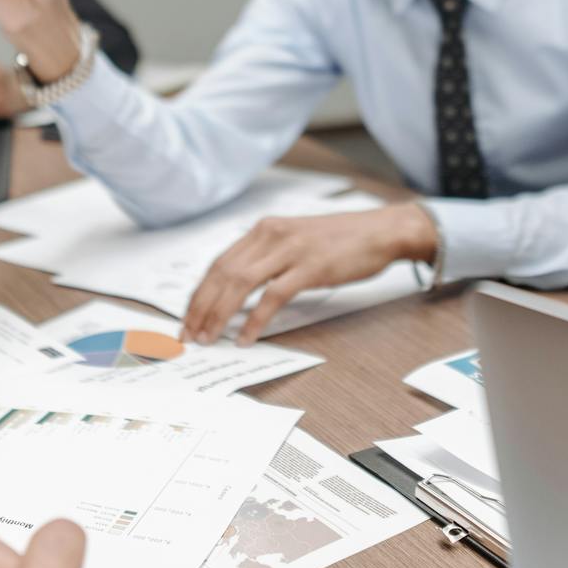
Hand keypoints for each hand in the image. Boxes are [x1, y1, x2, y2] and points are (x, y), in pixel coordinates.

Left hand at [183, 205, 437, 345]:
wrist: (379, 231)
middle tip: (190, 334)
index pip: (219, 262)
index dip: (199, 293)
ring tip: (209, 338)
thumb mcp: (295, 240)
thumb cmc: (340, 241)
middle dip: (201, 307)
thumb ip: (267, 257)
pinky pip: (272, 296)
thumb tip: (237, 289)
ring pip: (240, 283)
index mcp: (264, 229)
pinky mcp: (309, 267)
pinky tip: (246, 337)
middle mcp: (271, 234)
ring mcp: (290, 250)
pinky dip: (254, 320)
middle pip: (222, 273)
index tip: (188, 317)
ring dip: (219, 315)